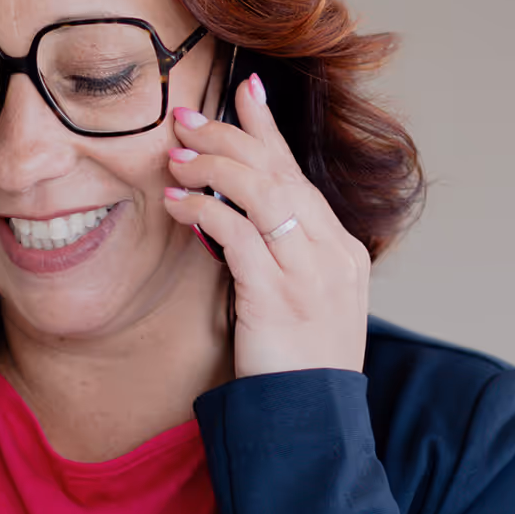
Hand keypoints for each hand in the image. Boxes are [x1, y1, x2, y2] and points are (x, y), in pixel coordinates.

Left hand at [163, 70, 371, 379]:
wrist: (309, 424)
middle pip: (279, 173)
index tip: (244, 90)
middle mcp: (332, 254)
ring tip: (173, 155)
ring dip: (212, 165)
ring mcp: (309, 274)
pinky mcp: (278, 296)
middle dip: (229, 137)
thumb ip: (277, 257)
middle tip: (185, 117)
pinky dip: (204, 210)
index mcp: (341, 251)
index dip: (268, 129)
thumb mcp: (298, 302)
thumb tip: (228, 217)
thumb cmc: (296, 366)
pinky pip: (238, 235)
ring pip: (262, 192)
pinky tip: (176, 204)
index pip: (299, 174)